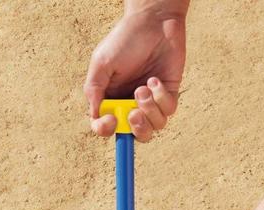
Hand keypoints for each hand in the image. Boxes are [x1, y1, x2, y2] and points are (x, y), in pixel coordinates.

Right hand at [84, 6, 185, 141]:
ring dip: (150, 110)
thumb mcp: (102, 63)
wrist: (154, 20)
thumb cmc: (125, 39)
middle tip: (134, 113)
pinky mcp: (169, 94)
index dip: (107, 130)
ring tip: (145, 87)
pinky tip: (155, 79)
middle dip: (136, 129)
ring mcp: (151, 101)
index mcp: (111, 99)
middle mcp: (131, 104)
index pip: (106, 127)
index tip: (111, 121)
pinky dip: (161, 98)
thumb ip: (94, 89)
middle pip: (135, 134)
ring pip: (154, 126)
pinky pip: (168, 110)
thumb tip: (94, 115)